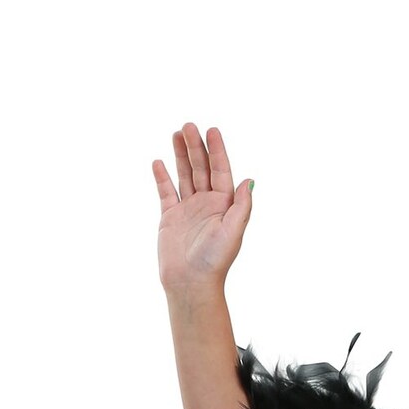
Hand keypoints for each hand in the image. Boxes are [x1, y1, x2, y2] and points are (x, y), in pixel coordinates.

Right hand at [153, 122, 252, 296]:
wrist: (190, 282)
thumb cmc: (214, 260)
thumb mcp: (233, 231)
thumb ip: (242, 206)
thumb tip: (249, 180)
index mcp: (225, 206)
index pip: (221, 171)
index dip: (217, 150)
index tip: (212, 130)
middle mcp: (207, 204)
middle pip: (202, 168)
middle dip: (197, 147)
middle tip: (189, 125)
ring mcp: (188, 209)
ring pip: (185, 175)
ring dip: (182, 155)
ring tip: (177, 133)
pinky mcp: (170, 217)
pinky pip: (166, 191)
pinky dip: (162, 177)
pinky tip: (159, 161)